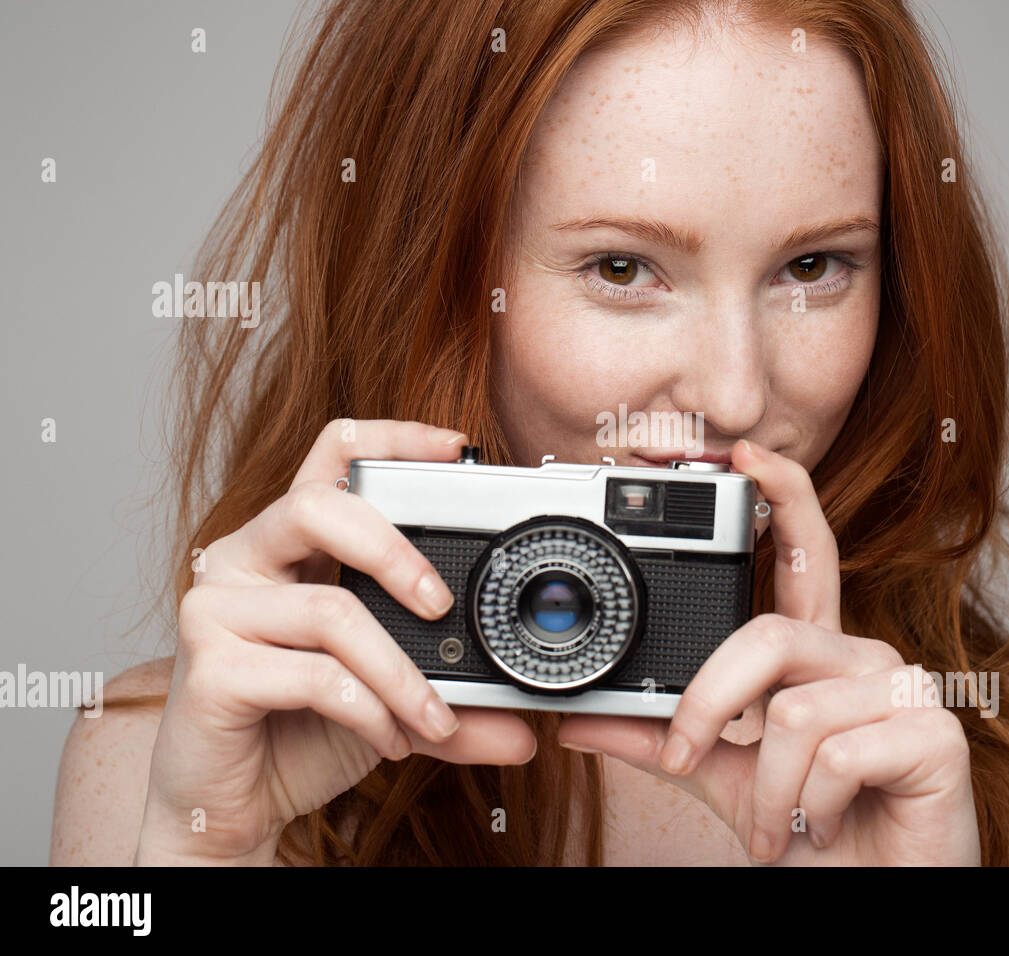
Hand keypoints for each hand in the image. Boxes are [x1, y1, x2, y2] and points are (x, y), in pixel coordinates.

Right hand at [137, 419, 536, 864]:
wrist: (235, 803)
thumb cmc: (302, 728)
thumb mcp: (389, 700)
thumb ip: (450, 699)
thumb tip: (523, 728)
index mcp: (291, 543)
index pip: (332, 455)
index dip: (393, 436)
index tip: (459, 447)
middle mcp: (245, 558)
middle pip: (320, 505)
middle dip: (395, 552)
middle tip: (441, 605)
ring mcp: (217, 608)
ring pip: (332, 610)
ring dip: (401, 673)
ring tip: (435, 720)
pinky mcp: (208, 668)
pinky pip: (313, 676)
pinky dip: (370, 712)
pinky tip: (390, 741)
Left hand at [558, 439, 980, 864]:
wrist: (875, 898)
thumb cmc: (812, 829)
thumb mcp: (725, 780)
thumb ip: (665, 742)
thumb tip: (578, 720)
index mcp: (816, 654)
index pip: (804, 554)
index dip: (784, 496)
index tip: (743, 453)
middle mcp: (861, 655)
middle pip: (770, 634)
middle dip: (712, 704)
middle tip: (690, 760)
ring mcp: (902, 689)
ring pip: (793, 711)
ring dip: (768, 791)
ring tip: (782, 825)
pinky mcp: (933, 733)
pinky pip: (835, 755)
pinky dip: (808, 807)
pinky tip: (824, 825)